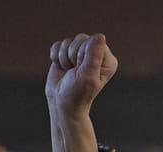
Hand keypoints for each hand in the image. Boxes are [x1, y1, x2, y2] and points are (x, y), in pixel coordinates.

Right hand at [45, 33, 116, 151]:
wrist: (61, 104)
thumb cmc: (77, 94)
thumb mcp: (87, 76)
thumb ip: (93, 56)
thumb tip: (100, 36)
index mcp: (107, 60)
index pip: (93, 41)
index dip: (83, 54)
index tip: (82, 70)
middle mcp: (96, 55)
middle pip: (80, 38)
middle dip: (72, 55)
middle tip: (74, 72)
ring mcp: (81, 54)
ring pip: (68, 42)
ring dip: (63, 58)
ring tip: (68, 72)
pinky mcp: (67, 54)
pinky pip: (58, 45)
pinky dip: (55, 57)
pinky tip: (61, 68)